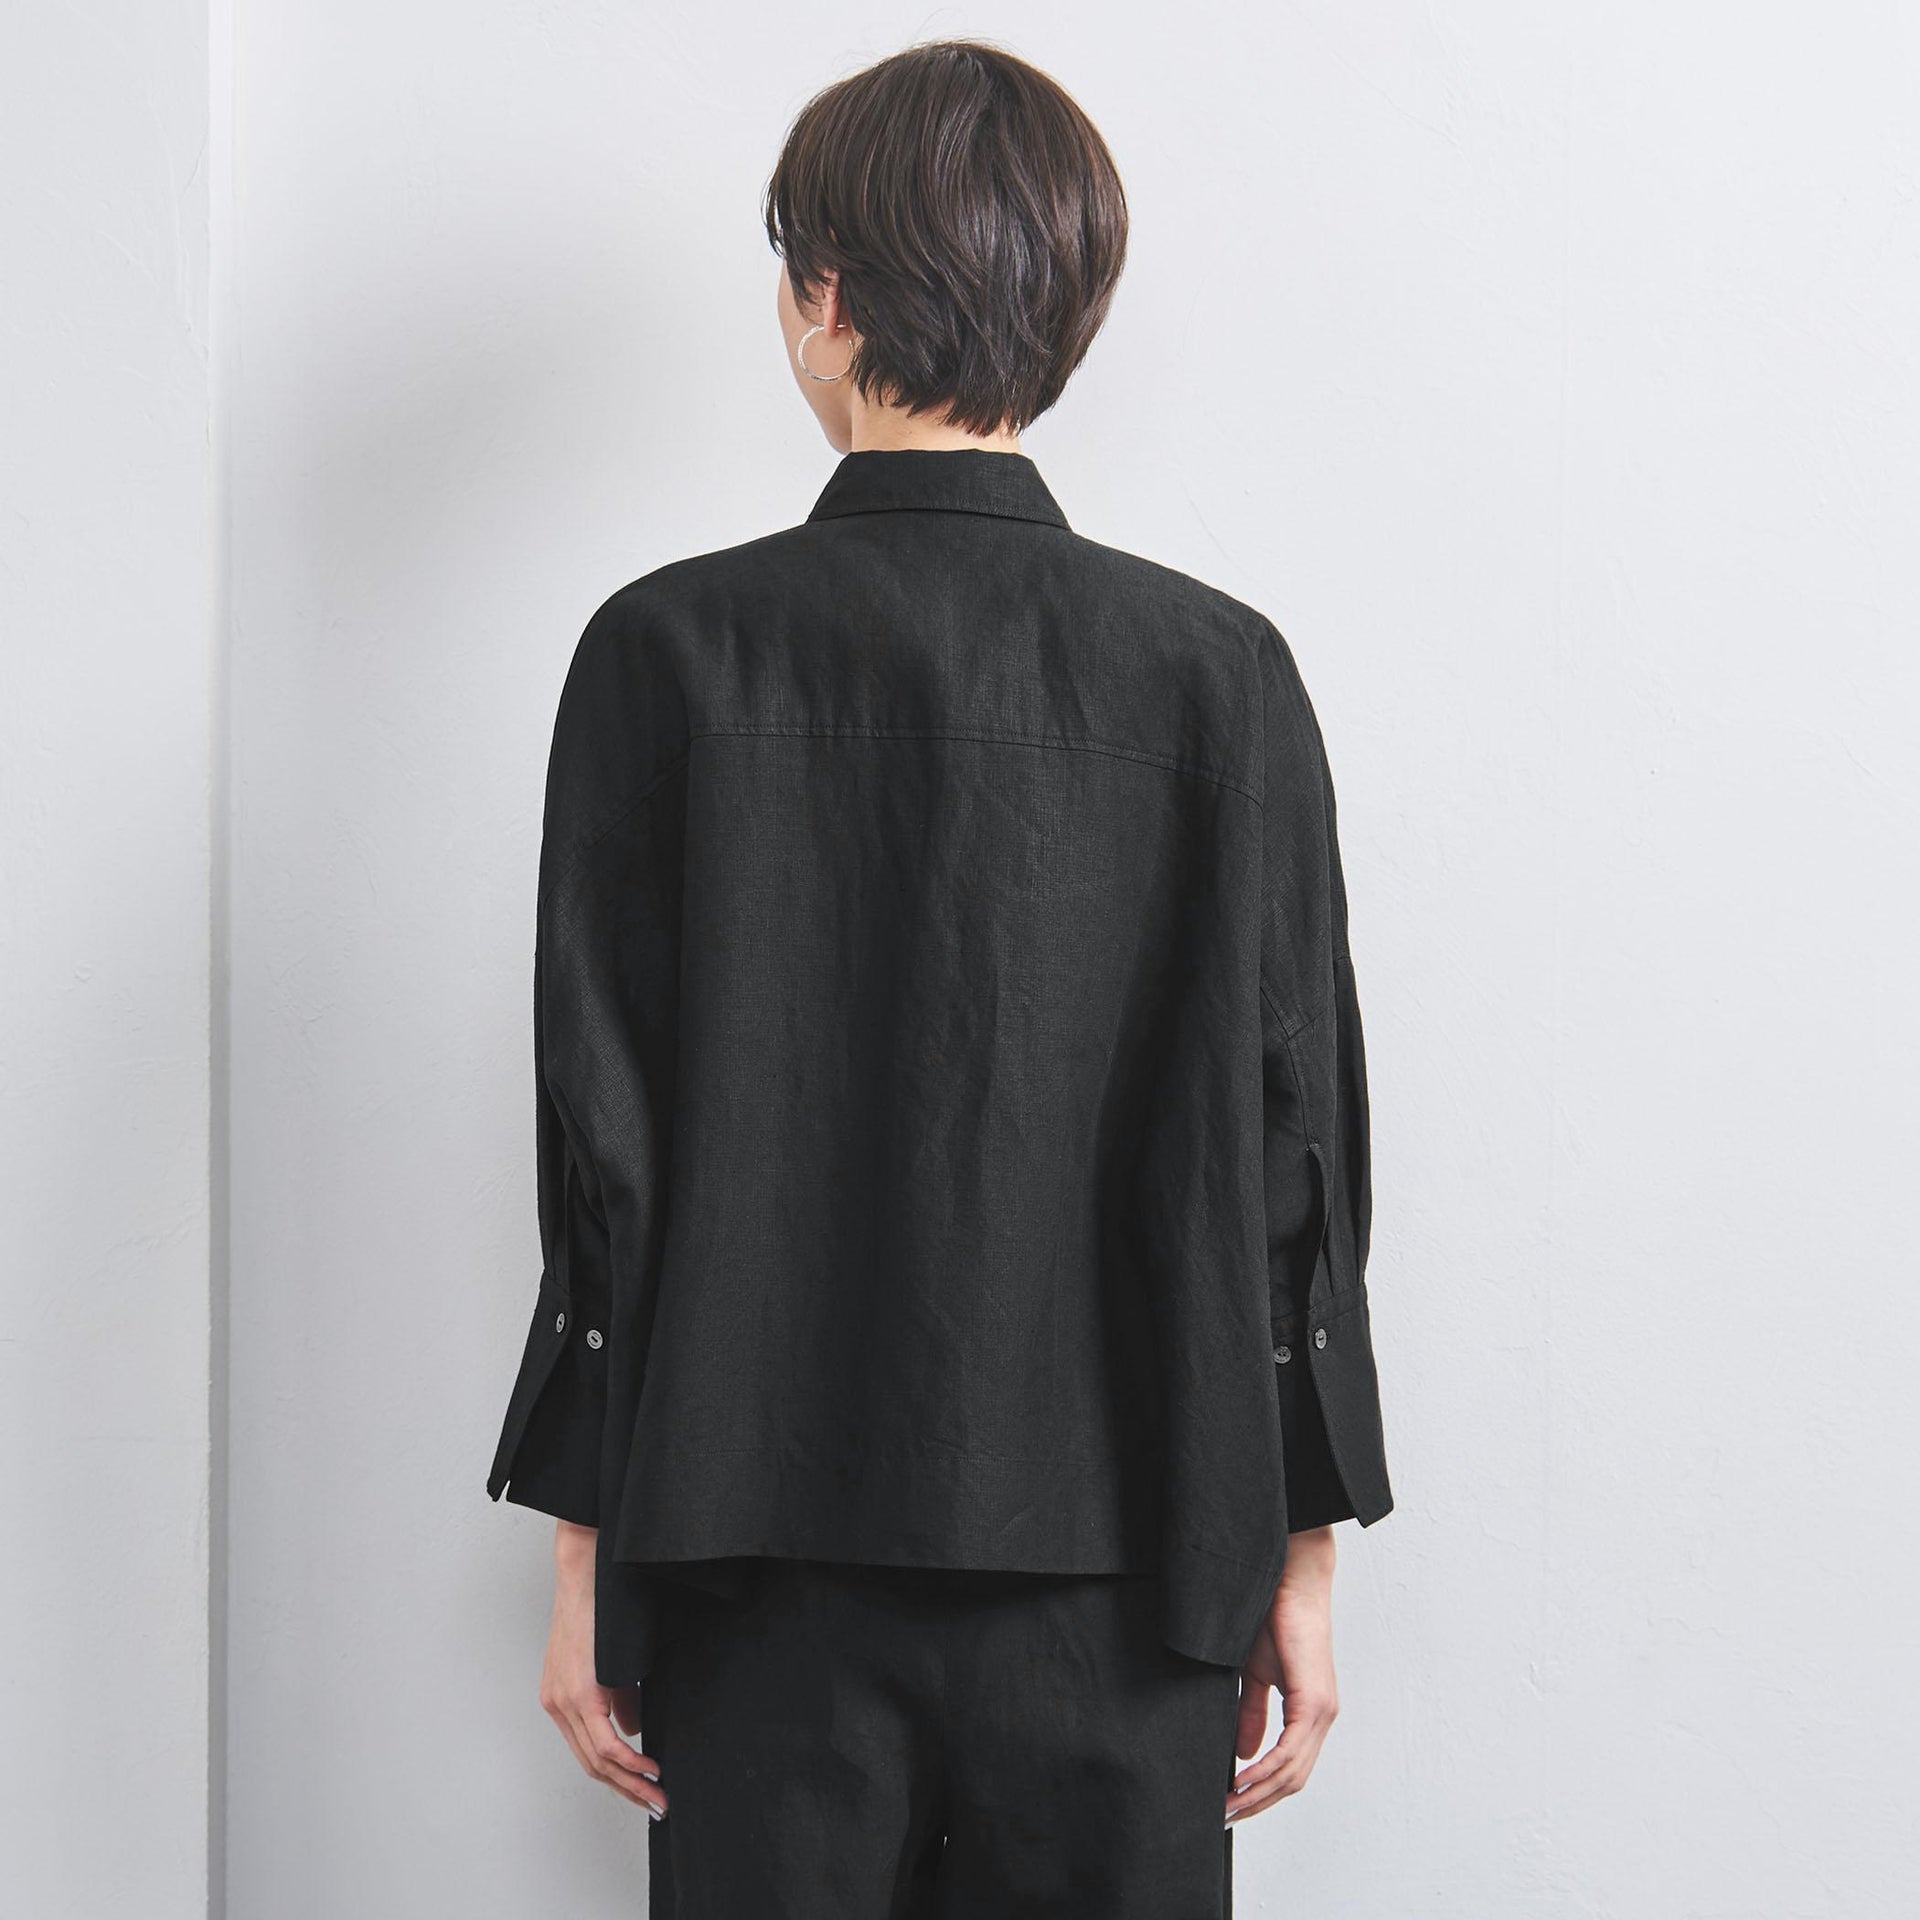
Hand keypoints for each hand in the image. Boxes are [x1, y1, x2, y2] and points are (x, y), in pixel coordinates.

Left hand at [539, 1520, 666, 1819]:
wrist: (586, 1571)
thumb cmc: (600, 1608)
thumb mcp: (610, 1662)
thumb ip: (619, 1698)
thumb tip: (632, 1732)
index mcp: (561, 1698)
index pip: (588, 1753)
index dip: (617, 1779)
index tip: (644, 1793)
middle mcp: (557, 1705)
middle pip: (591, 1766)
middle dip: (627, 1792)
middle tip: (657, 1807)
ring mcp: (565, 1700)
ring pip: (598, 1761)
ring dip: (631, 1784)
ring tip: (658, 1797)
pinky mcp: (581, 1690)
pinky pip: (603, 1742)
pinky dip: (629, 1761)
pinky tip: (650, 1769)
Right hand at [1225, 1525, 1338, 1823]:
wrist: (1287, 1581)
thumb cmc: (1273, 1619)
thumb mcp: (1256, 1675)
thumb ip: (1252, 1713)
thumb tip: (1243, 1753)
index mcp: (1310, 1714)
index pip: (1290, 1769)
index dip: (1262, 1793)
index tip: (1231, 1805)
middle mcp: (1321, 1719)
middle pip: (1293, 1780)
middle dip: (1257, 1803)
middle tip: (1224, 1816)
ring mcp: (1321, 1712)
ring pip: (1293, 1772)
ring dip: (1258, 1794)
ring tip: (1228, 1806)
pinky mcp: (1313, 1701)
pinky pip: (1290, 1750)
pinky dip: (1265, 1769)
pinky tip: (1242, 1780)